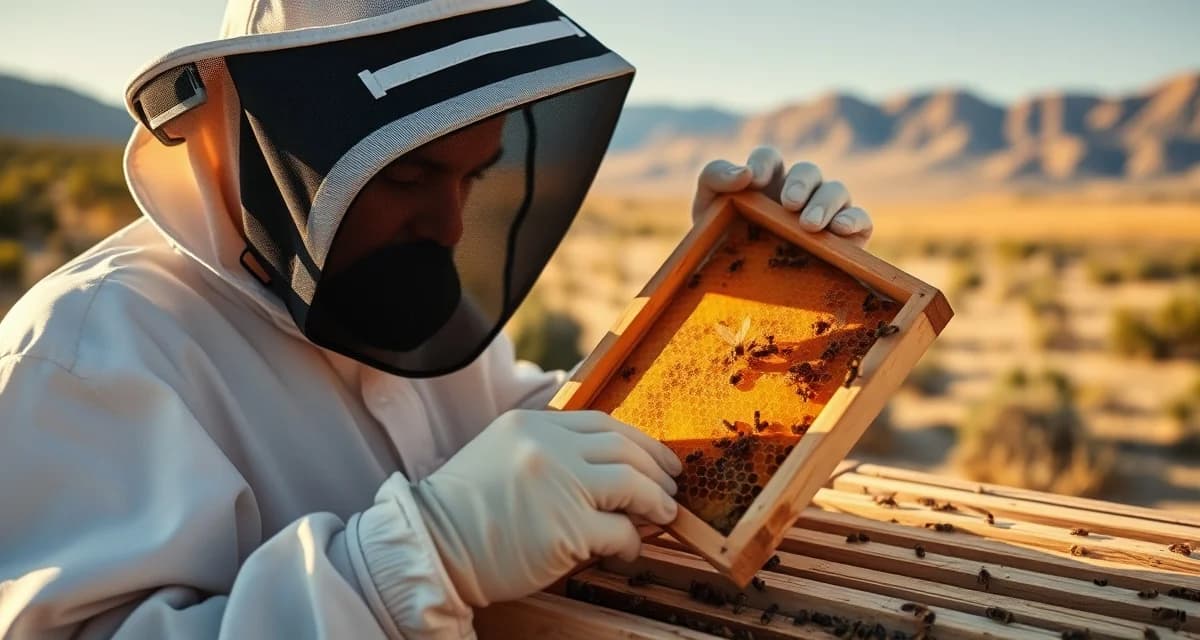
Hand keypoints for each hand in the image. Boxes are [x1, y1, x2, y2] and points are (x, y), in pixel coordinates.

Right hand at [410, 409, 681, 606]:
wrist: (433, 545)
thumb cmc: (467, 510)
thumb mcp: (502, 454)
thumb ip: (549, 449)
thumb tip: (609, 466)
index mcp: (533, 425)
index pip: (603, 423)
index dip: (639, 441)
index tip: (657, 457)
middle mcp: (549, 447)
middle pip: (624, 448)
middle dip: (656, 467)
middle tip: (671, 485)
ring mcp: (561, 486)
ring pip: (632, 483)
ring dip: (655, 501)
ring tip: (662, 514)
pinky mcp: (568, 528)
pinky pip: (620, 530)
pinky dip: (632, 540)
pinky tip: (629, 548)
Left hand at [691, 146, 873, 246]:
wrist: (742, 291)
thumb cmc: (723, 242)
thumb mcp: (709, 209)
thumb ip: (715, 178)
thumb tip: (743, 173)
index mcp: (767, 181)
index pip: (769, 158)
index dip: (764, 163)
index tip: (754, 181)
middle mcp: (801, 191)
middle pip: (808, 171)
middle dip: (800, 184)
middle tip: (788, 205)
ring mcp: (827, 211)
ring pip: (837, 191)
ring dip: (825, 203)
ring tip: (810, 225)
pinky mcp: (849, 236)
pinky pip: (861, 219)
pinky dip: (855, 220)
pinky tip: (842, 230)